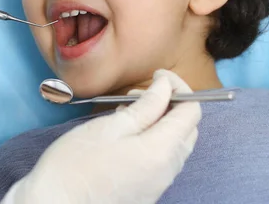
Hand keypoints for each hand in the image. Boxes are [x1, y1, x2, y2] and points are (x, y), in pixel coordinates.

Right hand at [3, 70, 201, 203]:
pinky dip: (152, 142)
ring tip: (127, 113)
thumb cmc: (76, 164)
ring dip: (160, 123)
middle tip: (141, 94)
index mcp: (161, 151)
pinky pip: (161, 162)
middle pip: (187, 129)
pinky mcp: (145, 194)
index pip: (192, 112)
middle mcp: (167, 171)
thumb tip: (166, 87)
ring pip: (175, 145)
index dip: (179, 87)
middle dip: (171, 105)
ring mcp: (158, 186)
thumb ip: (146, 106)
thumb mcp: (110, 126)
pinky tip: (125, 136)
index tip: (157, 76)